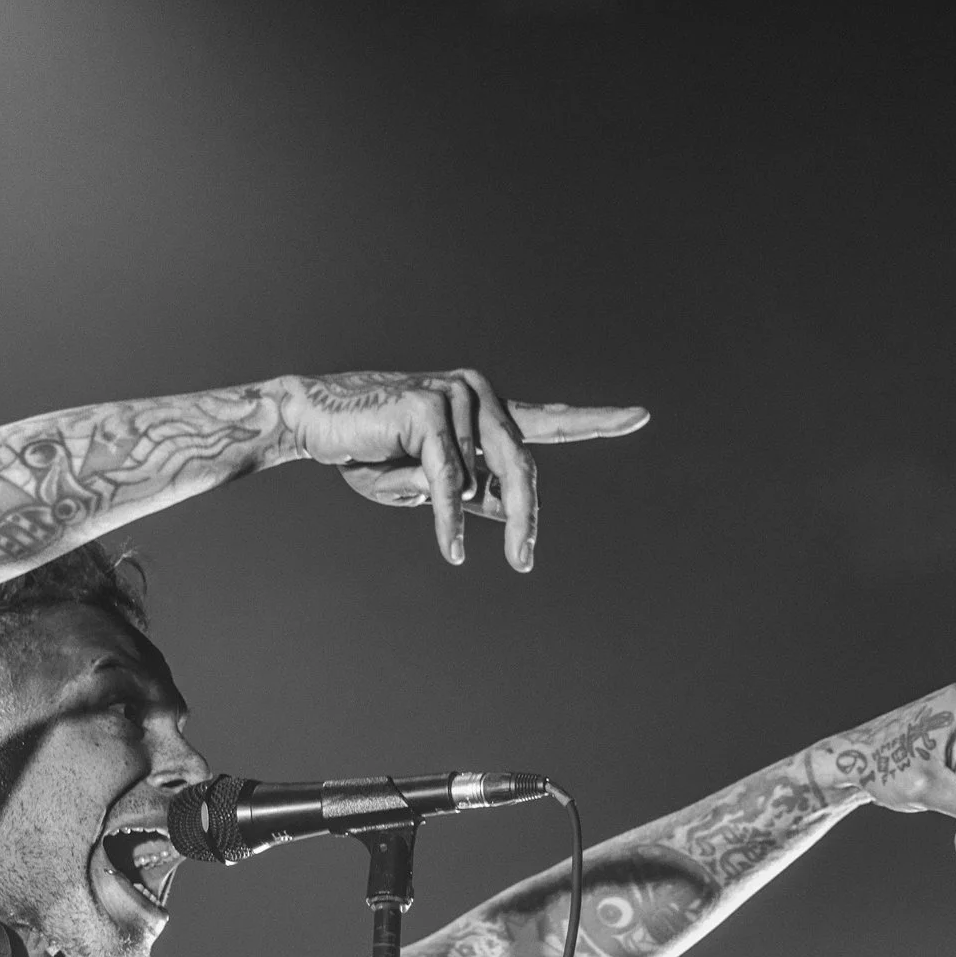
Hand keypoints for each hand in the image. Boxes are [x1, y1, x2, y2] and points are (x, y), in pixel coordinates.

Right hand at [272, 370, 647, 569]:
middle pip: (521, 465)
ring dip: (460, 516)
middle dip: (524, 518)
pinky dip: (448, 519)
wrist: (315, 422)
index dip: (595, 420)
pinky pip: (449, 479)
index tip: (640, 416)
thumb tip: (510, 509)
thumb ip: (474, 490)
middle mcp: (478, 394)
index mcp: (484, 410)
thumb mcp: (429, 483)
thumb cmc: (370, 452)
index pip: (548, 418)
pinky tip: (452, 549)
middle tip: (524, 562)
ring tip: (449, 534)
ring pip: (480, 478)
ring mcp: (456, 393)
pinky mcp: (430, 406)